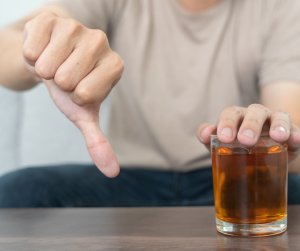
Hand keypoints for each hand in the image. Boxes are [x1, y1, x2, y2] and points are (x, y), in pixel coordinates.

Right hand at [22, 12, 123, 176]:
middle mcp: (102, 41)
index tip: (78, 88)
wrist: (52, 58)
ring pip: (48, 64)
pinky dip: (31, 55)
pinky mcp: (52, 17)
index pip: (86, 94)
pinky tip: (44, 50)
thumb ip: (98, 141)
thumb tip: (112, 172)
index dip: (75, 97)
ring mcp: (78, 26)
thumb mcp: (83, 114)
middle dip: (59, 83)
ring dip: (45, 70)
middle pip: (66, 79)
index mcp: (116, 66)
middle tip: (64, 75)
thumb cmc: (72, 87)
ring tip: (55, 64)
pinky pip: (32, 47)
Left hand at [197, 104, 299, 162]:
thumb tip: (203, 135)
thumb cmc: (234, 149)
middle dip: (250, 124)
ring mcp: (274, 123)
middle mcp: (255, 116)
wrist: (256, 163)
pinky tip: (295, 139)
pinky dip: (295, 134)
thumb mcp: (219, 145)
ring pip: (278, 116)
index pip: (230, 113)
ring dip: (278, 125)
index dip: (227, 123)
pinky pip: (295, 130)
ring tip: (277, 137)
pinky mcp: (291, 133)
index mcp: (236, 117)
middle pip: (254, 111)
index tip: (223, 138)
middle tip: (246, 141)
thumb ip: (207, 138)